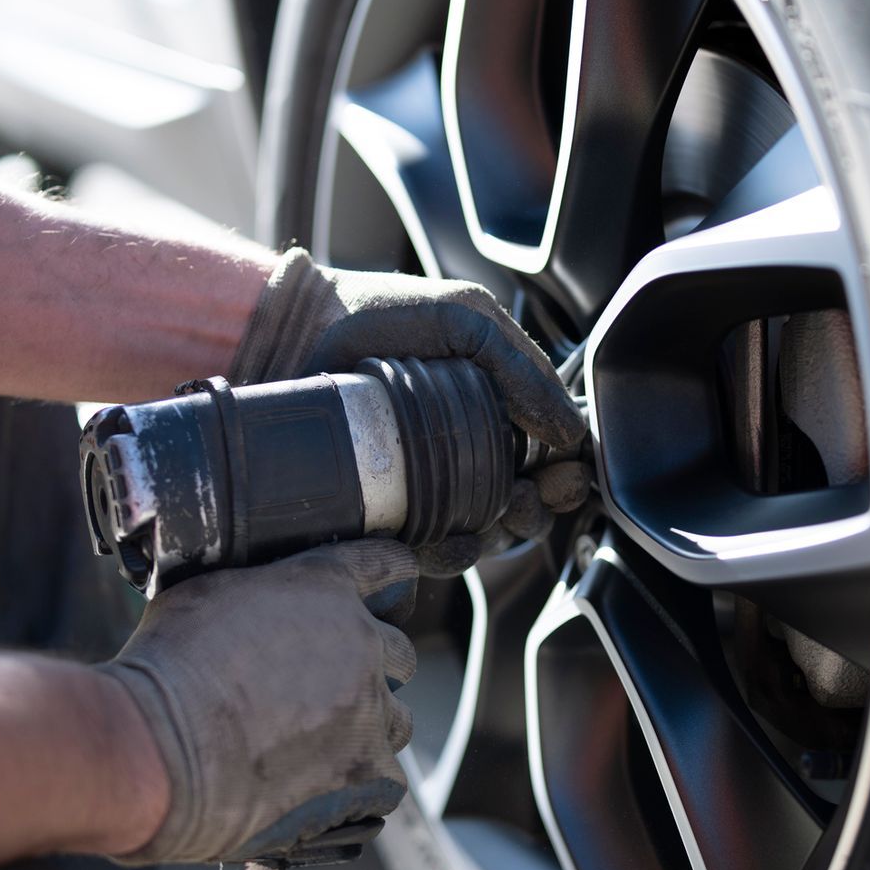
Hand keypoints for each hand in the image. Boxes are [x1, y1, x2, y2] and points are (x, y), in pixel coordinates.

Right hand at [97, 539, 419, 863]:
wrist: (155, 748)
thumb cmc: (166, 669)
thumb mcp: (203, 594)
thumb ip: (255, 591)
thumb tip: (255, 603)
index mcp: (325, 589)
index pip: (387, 568)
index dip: (392, 579)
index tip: (392, 590)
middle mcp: (361, 644)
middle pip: (400, 653)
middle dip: (371, 668)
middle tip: (327, 689)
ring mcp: (369, 712)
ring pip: (396, 720)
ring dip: (367, 729)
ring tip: (318, 746)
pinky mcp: (364, 774)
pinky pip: (385, 781)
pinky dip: (359, 786)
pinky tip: (322, 788)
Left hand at [232, 250, 590, 573]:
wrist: (298, 331)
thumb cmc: (381, 313)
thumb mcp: (465, 320)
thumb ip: (521, 368)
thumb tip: (572, 431)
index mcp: (494, 411)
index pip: (546, 458)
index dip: (564, 474)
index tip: (567, 475)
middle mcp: (464, 454)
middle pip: (522, 505)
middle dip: (539, 509)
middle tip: (531, 496)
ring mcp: (424, 488)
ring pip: (483, 535)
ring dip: (503, 536)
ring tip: (499, 514)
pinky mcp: (384, 514)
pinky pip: (428, 553)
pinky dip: (450, 555)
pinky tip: (454, 541)